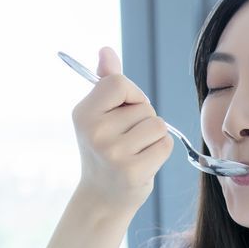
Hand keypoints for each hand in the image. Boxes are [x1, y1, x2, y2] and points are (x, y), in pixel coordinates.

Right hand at [70, 46, 173, 211]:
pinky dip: (161, 152)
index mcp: (83, 113)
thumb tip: (106, 50)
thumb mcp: (99, 115)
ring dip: (154, 137)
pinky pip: (165, 144)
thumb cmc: (106, 150)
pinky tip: (143, 163)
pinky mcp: (132, 172)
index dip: (132, 94)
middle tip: (127, 140)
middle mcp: (94, 132)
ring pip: (157, 124)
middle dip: (143, 119)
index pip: (119, 82)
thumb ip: (106, 82)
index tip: (125, 111)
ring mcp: (113, 153)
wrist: (103, 198)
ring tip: (136, 151)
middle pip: (144, 106)